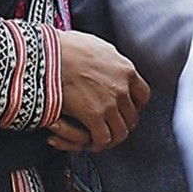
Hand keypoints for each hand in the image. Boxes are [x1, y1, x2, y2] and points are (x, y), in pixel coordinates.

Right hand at [52, 30, 150, 152]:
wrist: (49, 54)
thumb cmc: (67, 47)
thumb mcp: (98, 46)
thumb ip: (109, 59)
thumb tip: (109, 62)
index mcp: (126, 70)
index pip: (143, 96)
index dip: (135, 107)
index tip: (126, 111)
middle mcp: (122, 88)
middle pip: (132, 117)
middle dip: (121, 125)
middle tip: (110, 128)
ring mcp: (109, 103)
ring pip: (121, 132)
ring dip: (111, 139)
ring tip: (100, 139)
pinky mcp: (93, 115)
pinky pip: (103, 139)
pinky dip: (97, 144)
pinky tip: (89, 143)